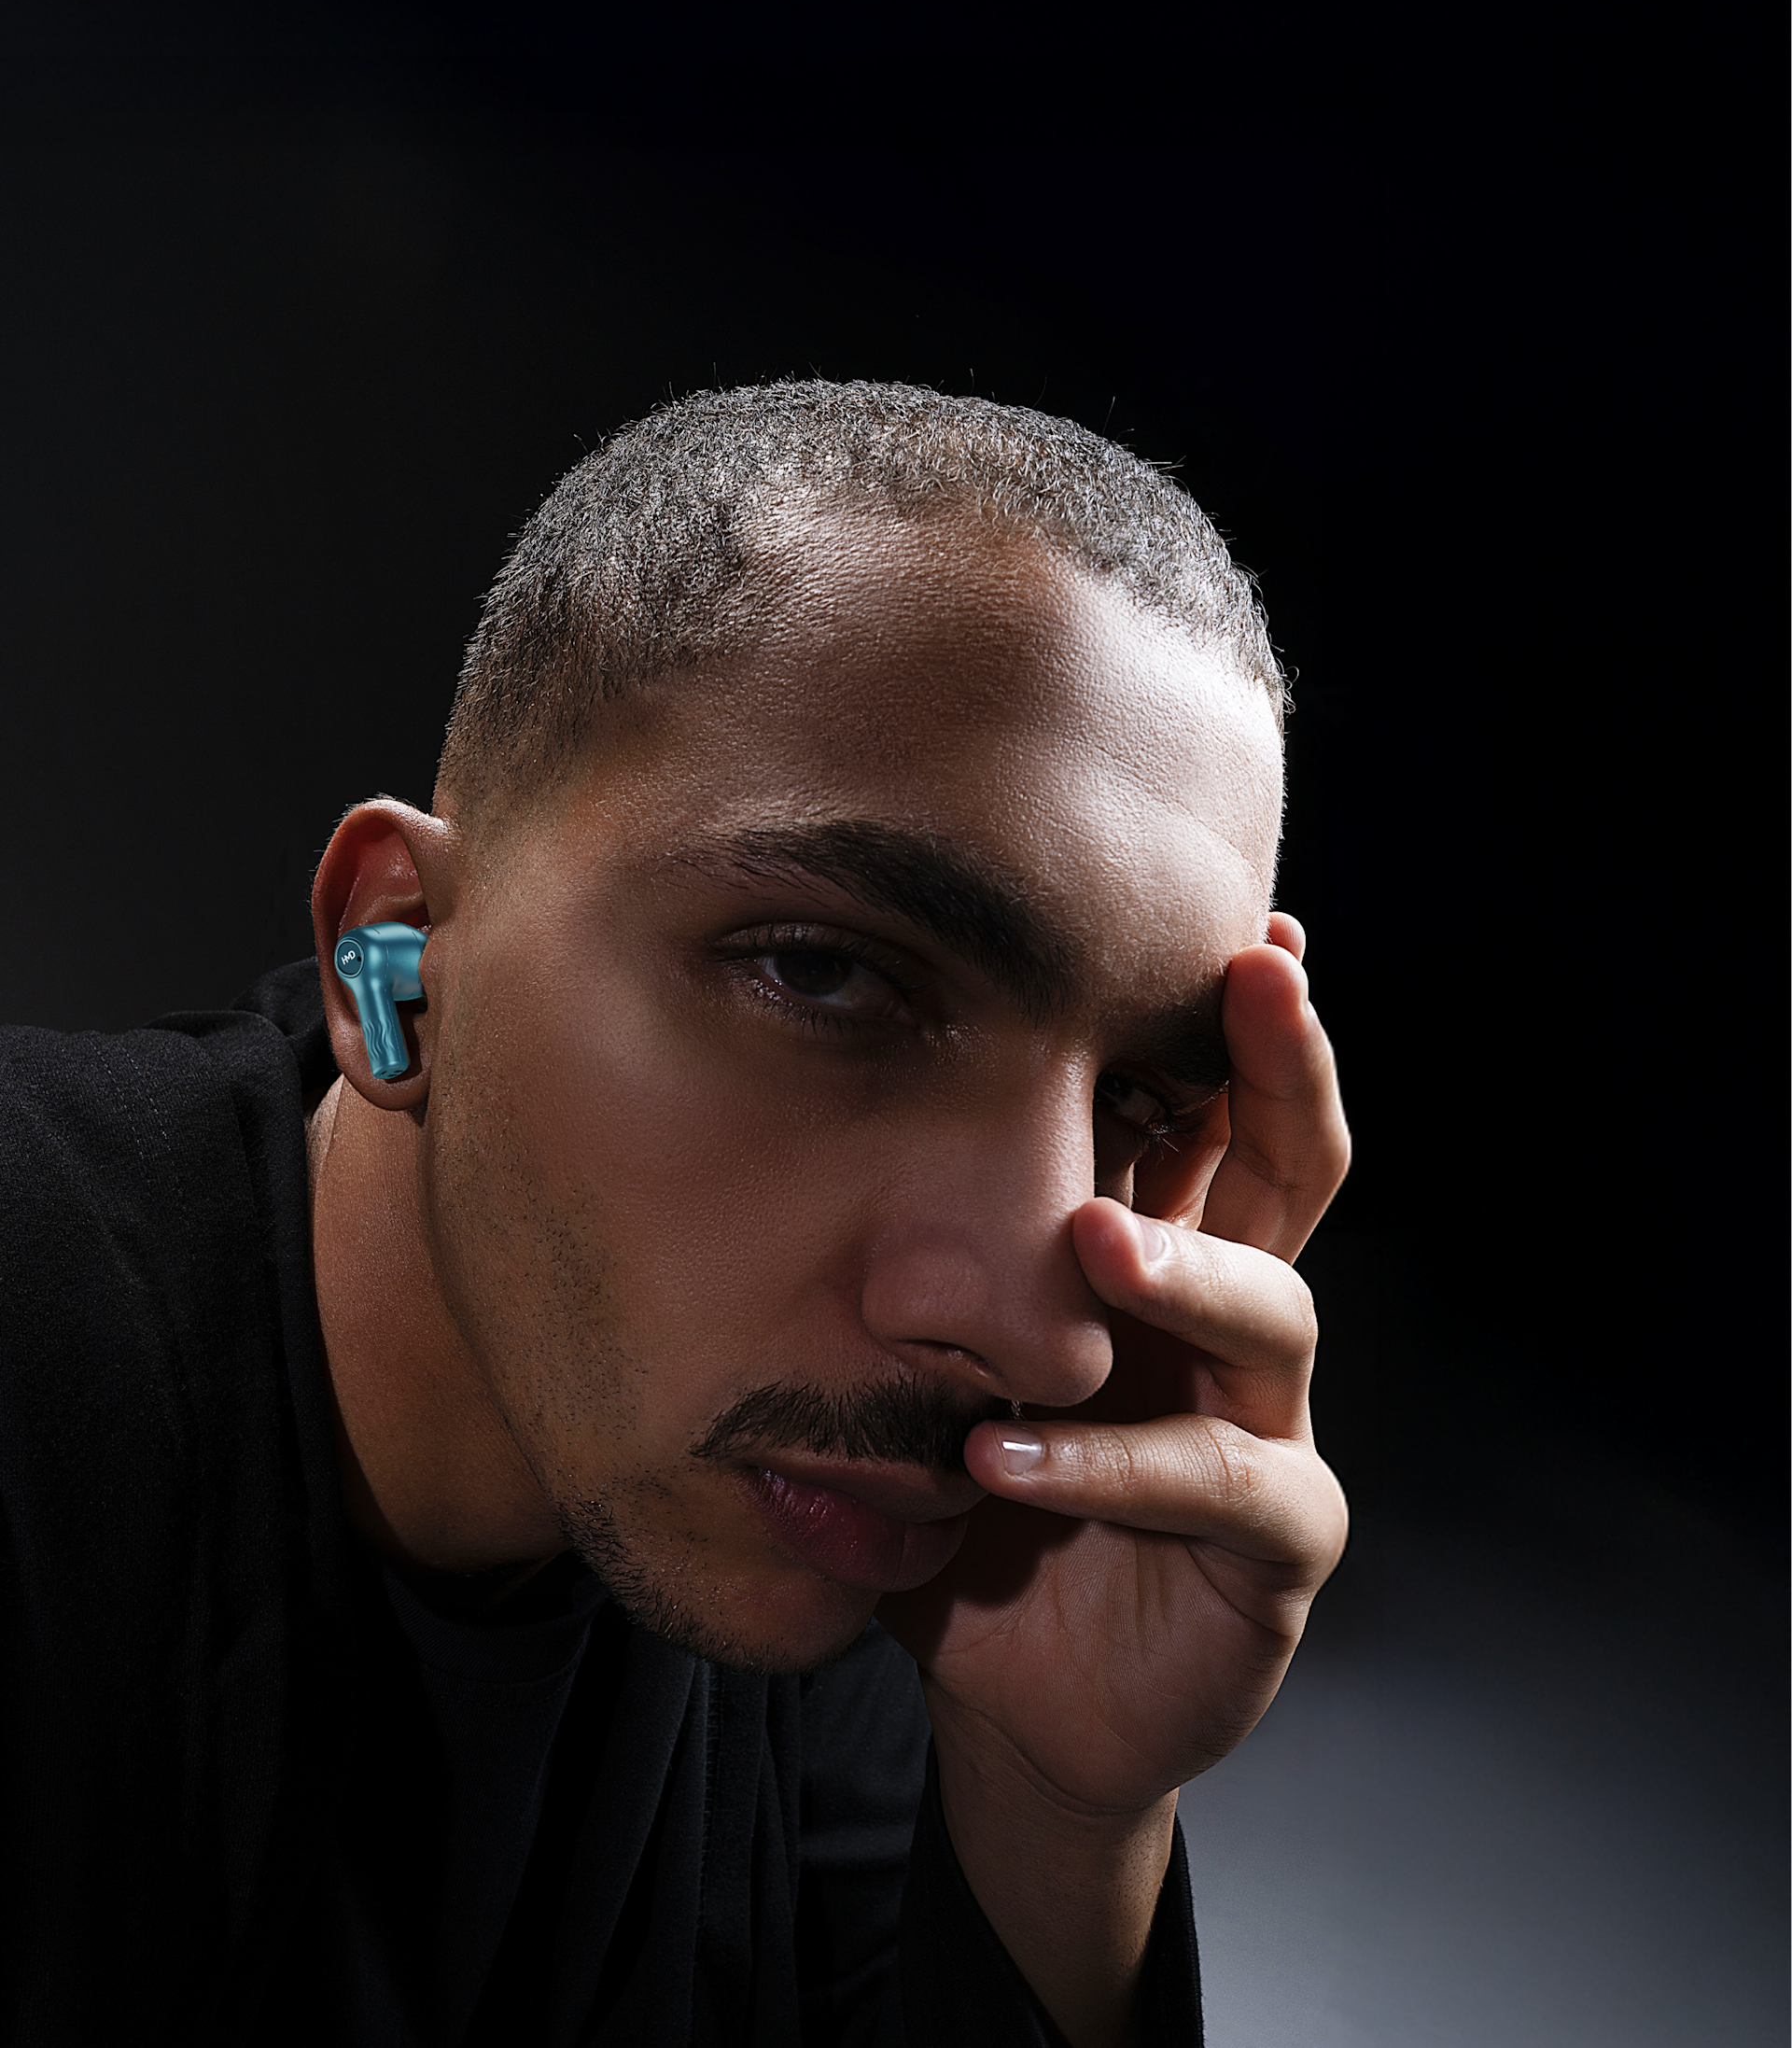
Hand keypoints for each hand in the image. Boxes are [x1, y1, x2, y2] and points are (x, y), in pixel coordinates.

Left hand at [879, 914, 1349, 1817]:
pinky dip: (1110, 1465)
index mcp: (1163, 1260)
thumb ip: (919, 1263)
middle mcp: (1229, 1328)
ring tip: (1093, 1241)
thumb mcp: (940, 1365)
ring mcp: (1268, 1430)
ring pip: (1275, 1316)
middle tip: (1259, 976)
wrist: (1014, 1705)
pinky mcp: (1275, 1543)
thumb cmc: (977, 1509)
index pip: (1218, 1115)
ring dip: (1184, 1266)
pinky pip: (1219, 1485)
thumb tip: (794, 1111)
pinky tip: (1006, 1457)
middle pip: (1294, 1170)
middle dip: (1285, 1067)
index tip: (1247, 922)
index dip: (1244, 1021)